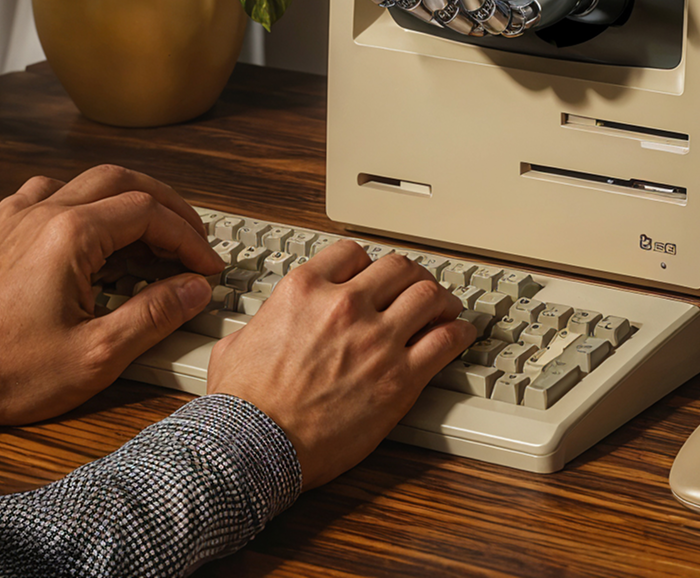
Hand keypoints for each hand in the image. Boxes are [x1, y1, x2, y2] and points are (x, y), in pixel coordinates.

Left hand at [0, 164, 221, 427]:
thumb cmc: (2, 369)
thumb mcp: (94, 355)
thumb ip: (153, 316)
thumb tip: (194, 289)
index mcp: (71, 236)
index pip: (151, 214)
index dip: (189, 239)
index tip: (206, 267)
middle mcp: (46, 213)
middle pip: (127, 182)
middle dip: (169, 206)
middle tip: (193, 237)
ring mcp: (20, 216)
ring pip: (91, 181)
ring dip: (131, 198)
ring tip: (154, 231)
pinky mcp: (3, 228)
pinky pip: (53, 192)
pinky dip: (86, 201)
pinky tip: (94, 227)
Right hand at [206, 240, 475, 488]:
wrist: (256, 446)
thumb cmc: (244, 403)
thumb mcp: (238, 342)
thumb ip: (262, 322)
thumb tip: (262, 325)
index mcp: (305, 289)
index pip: (352, 252)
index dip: (368, 262)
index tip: (374, 274)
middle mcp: (344, 304)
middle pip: (398, 267)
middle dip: (410, 275)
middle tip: (416, 287)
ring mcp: (376, 338)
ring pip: (428, 295)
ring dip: (440, 298)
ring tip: (446, 306)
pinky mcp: (400, 377)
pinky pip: (445, 340)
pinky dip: (458, 332)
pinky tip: (460, 333)